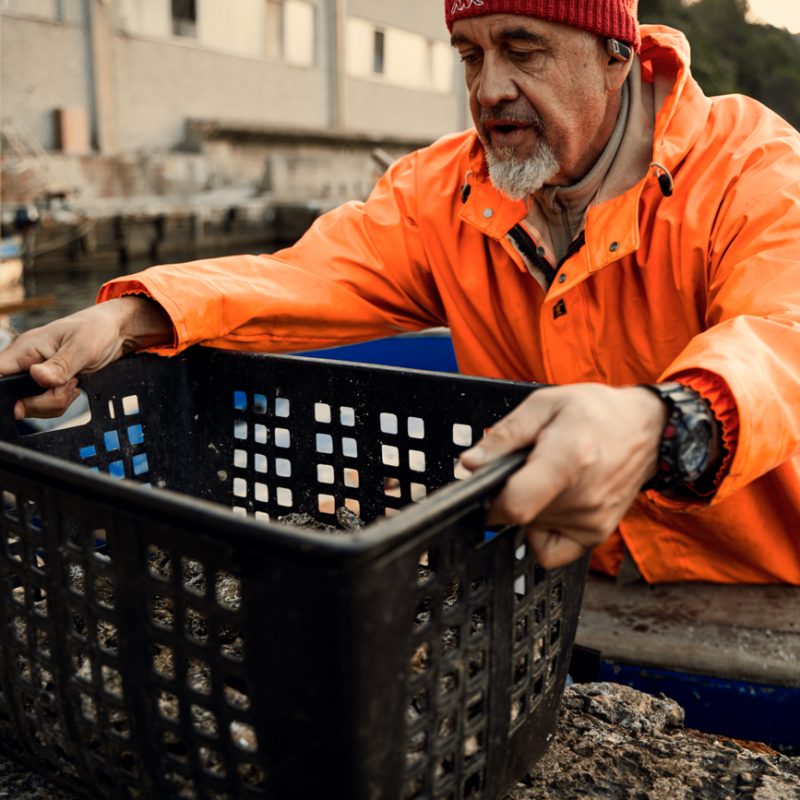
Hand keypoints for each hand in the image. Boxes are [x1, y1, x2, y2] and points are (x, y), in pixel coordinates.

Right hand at [0, 297, 171, 418]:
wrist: (114, 331)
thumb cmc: (97, 330)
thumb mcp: (82, 348)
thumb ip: (60, 366)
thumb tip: (38, 377)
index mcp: (25, 349)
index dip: (4, 392)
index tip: (21, 403)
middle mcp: (25, 363)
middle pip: (16, 397)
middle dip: (44, 401)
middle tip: (68, 385)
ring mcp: (36, 375)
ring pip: (32, 405)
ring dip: (56, 402)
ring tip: (74, 382)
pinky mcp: (47, 385)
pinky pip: (46, 405)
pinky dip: (61, 402)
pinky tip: (73, 387)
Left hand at [460, 384, 666, 568]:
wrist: (647, 429)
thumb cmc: (595, 412)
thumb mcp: (544, 404)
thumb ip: (505, 435)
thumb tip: (470, 464)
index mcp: (568, 458)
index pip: (515, 504)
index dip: (491, 498)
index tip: (489, 483)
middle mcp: (582, 497)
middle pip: (519, 514)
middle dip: (510, 492)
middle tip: (529, 465)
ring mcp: (592, 521)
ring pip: (531, 528)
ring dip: (529, 506)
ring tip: (551, 476)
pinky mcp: (596, 535)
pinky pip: (549, 549)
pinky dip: (542, 530)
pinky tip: (553, 502)